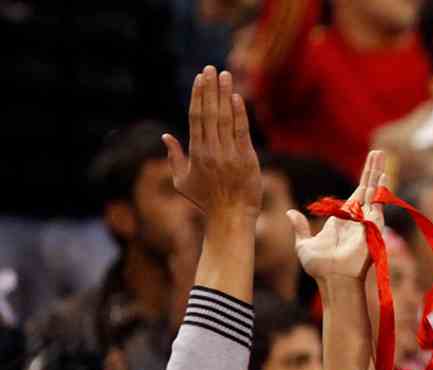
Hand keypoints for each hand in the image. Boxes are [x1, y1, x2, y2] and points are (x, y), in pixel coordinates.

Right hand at [162, 67, 262, 216]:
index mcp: (196, 152)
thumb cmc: (205, 200)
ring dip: (225, 95)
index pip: (196, 117)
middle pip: (210, 113)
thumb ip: (174, 157)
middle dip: (210, 89)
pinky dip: (240, 114)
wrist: (231, 216)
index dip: (198, 96)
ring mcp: (230, 154)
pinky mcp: (247, 159)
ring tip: (225, 75)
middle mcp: (212, 150)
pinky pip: (242, 132)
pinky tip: (237, 97)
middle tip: (211, 68)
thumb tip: (165, 135)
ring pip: (226, 119)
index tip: (199, 78)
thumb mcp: (182, 181)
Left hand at [289, 150, 386, 280]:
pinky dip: (380, 190)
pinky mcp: (373, 228)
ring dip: (378, 172)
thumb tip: (290, 213)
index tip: (369, 166)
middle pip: (367, 188)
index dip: (363, 180)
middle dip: (372, 169)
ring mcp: (367, 222)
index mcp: (343, 220)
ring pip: (374, 191)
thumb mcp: (304, 244)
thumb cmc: (319, 268)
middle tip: (378, 151)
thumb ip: (300, 228)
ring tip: (381, 154)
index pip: (356, 195)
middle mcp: (358, 219)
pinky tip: (382, 175)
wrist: (333, 280)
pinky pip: (378, 205)